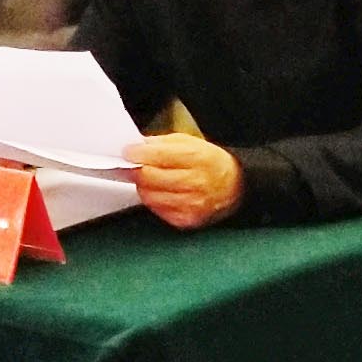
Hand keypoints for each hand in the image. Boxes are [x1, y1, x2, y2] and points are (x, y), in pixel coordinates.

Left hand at [128, 133, 244, 228]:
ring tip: (148, 179)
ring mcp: (191, 204)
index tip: (128, 152)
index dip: (138, 154)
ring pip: (150, 196)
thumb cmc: (209, 162)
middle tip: (131, 166)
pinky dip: (154, 200)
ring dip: (144, 186)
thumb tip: (137, 147)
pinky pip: (157, 210)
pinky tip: (160, 192)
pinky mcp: (186, 220)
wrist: (233, 186)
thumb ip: (161, 143)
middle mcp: (195, 182)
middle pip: (150, 178)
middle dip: (136, 170)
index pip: (158, 156)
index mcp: (197, 158)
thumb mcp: (190, 142)